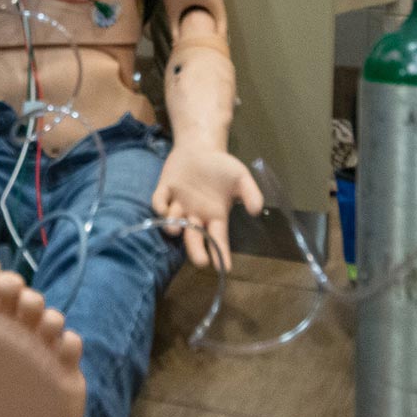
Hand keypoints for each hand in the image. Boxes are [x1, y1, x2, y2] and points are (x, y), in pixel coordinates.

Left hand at [151, 146, 264, 269]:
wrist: (199, 148)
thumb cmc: (221, 166)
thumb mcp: (241, 177)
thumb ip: (250, 193)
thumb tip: (256, 211)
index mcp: (215, 216)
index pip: (218, 239)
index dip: (221, 253)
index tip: (225, 268)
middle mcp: (195, 215)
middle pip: (194, 237)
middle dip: (196, 250)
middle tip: (200, 261)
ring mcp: (178, 205)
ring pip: (174, 221)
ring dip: (174, 225)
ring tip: (176, 227)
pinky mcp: (164, 191)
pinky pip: (159, 202)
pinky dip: (160, 206)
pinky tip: (163, 208)